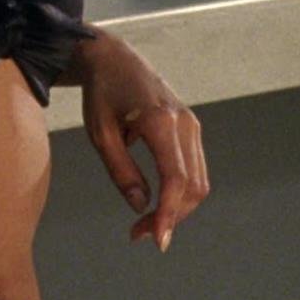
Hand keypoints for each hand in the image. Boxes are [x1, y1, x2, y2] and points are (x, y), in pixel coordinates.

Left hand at [76, 34, 209, 251]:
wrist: (113, 59)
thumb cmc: (101, 93)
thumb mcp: (100, 133)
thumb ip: (120, 170)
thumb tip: (142, 207)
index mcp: (160, 121)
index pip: (176, 178)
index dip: (170, 213)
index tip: (157, 240)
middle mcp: (184, 123)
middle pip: (193, 185)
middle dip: (171, 216)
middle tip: (139, 234)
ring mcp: (192, 124)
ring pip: (199, 180)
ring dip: (177, 208)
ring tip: (145, 225)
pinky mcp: (192, 128)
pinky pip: (194, 169)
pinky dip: (180, 192)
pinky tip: (157, 204)